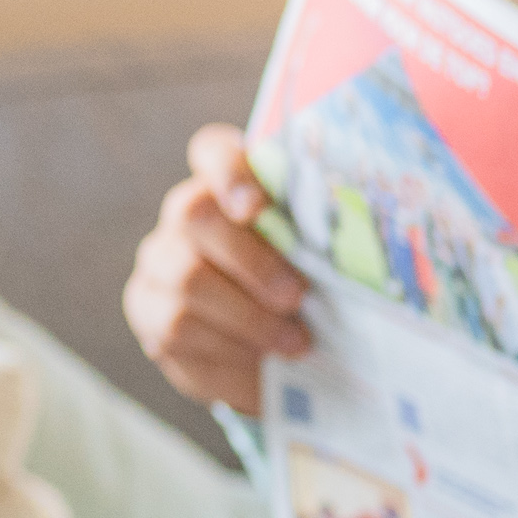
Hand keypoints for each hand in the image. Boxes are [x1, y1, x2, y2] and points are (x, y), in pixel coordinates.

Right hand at [120, 122, 309, 413]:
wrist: (263, 349)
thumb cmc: (304, 288)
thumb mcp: (319, 262)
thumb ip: (324, 243)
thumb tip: (369, 253)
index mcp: (230, 185)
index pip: (215, 151)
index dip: (231, 170)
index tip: (257, 206)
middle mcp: (185, 216)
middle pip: (196, 214)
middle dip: (253, 262)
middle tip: (297, 298)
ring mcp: (159, 263)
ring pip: (187, 282)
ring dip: (248, 319)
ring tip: (295, 343)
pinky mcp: (148, 313)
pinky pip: (178, 332)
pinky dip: (229, 353)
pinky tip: (262, 367)